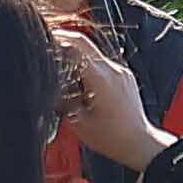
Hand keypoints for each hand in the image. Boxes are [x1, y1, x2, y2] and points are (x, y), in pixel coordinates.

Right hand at [49, 27, 161, 172]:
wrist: (139, 143)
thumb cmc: (112, 138)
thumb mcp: (78, 123)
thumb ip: (62, 101)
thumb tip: (50, 86)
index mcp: (101, 79)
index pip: (76, 47)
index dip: (57, 41)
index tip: (43, 41)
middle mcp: (113, 71)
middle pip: (85, 43)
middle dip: (65, 39)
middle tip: (48, 42)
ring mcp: (122, 72)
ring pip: (94, 52)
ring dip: (77, 54)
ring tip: (62, 64)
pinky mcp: (125, 77)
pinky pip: (104, 63)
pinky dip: (89, 64)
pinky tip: (80, 78)